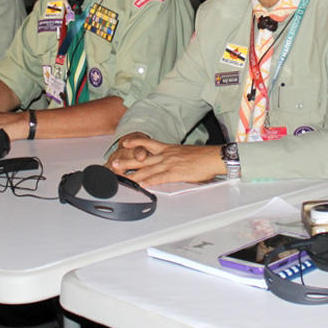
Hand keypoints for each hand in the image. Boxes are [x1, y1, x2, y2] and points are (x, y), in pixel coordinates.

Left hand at [105, 135, 223, 184]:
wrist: (213, 157)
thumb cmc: (202, 157)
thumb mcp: (184, 153)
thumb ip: (174, 159)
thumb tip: (169, 165)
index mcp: (168, 148)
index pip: (148, 144)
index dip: (135, 143)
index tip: (124, 144)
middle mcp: (166, 154)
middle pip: (142, 157)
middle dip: (127, 160)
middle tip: (114, 162)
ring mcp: (169, 163)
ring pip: (147, 169)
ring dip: (132, 173)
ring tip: (120, 175)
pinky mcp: (175, 173)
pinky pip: (159, 178)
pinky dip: (148, 182)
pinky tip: (140, 185)